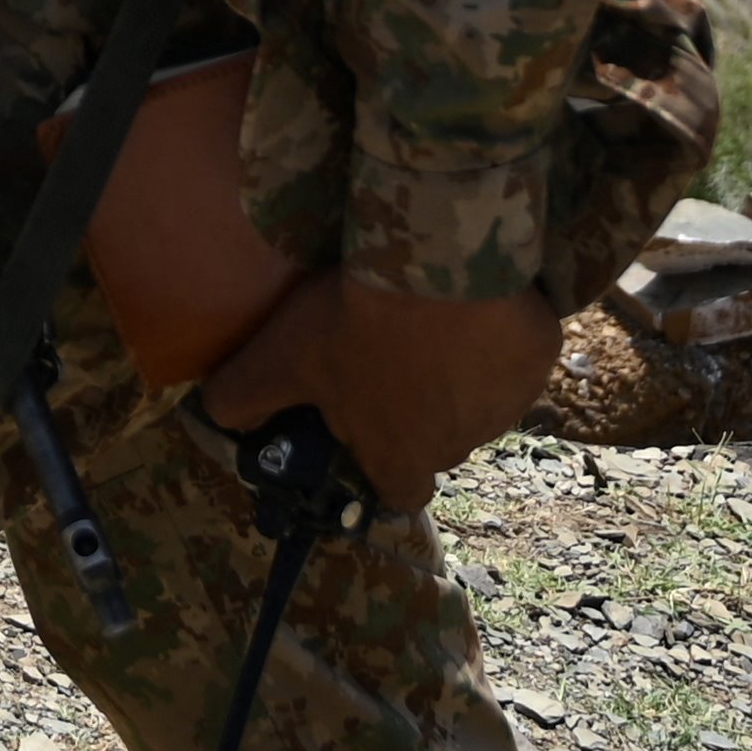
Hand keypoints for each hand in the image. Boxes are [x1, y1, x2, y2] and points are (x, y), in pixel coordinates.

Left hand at [187, 273, 569, 499]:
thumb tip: (211, 417)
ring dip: (458, 373)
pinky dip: (496, 336)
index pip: (397, 492)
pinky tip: (471, 300)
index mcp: (403, 458)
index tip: (366, 430)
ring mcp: (509, 404)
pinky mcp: (540, 359)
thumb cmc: (357, 320)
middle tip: (390, 353)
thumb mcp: (281, 357)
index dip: (381, 468)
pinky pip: (517, 356)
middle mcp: (462, 446)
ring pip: (479, 400)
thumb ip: (243, 396)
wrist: (440, 258)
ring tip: (430, 320)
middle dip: (417, 409)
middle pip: (437, 442)